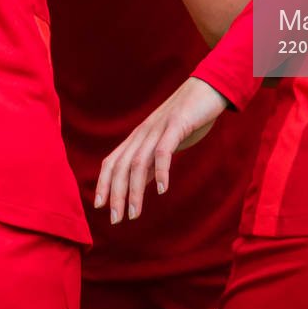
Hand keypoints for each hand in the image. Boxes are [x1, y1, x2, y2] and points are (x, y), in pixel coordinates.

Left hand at [94, 77, 226, 223]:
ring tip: (133, 214)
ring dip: (134, 191)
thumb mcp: (166, 142)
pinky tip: (162, 190)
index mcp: (138, 137)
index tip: (99, 206)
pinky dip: (160, 171)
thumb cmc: (188, 118)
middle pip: (121, 166)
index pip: (112, 161)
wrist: (208, 88)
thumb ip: (151, 161)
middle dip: (116, 194)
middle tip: (115, 220)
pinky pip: (163, 151)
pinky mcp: (176, 125)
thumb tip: (139, 185)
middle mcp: (142, 133)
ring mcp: (158, 129)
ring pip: (138, 163)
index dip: (104, 183)